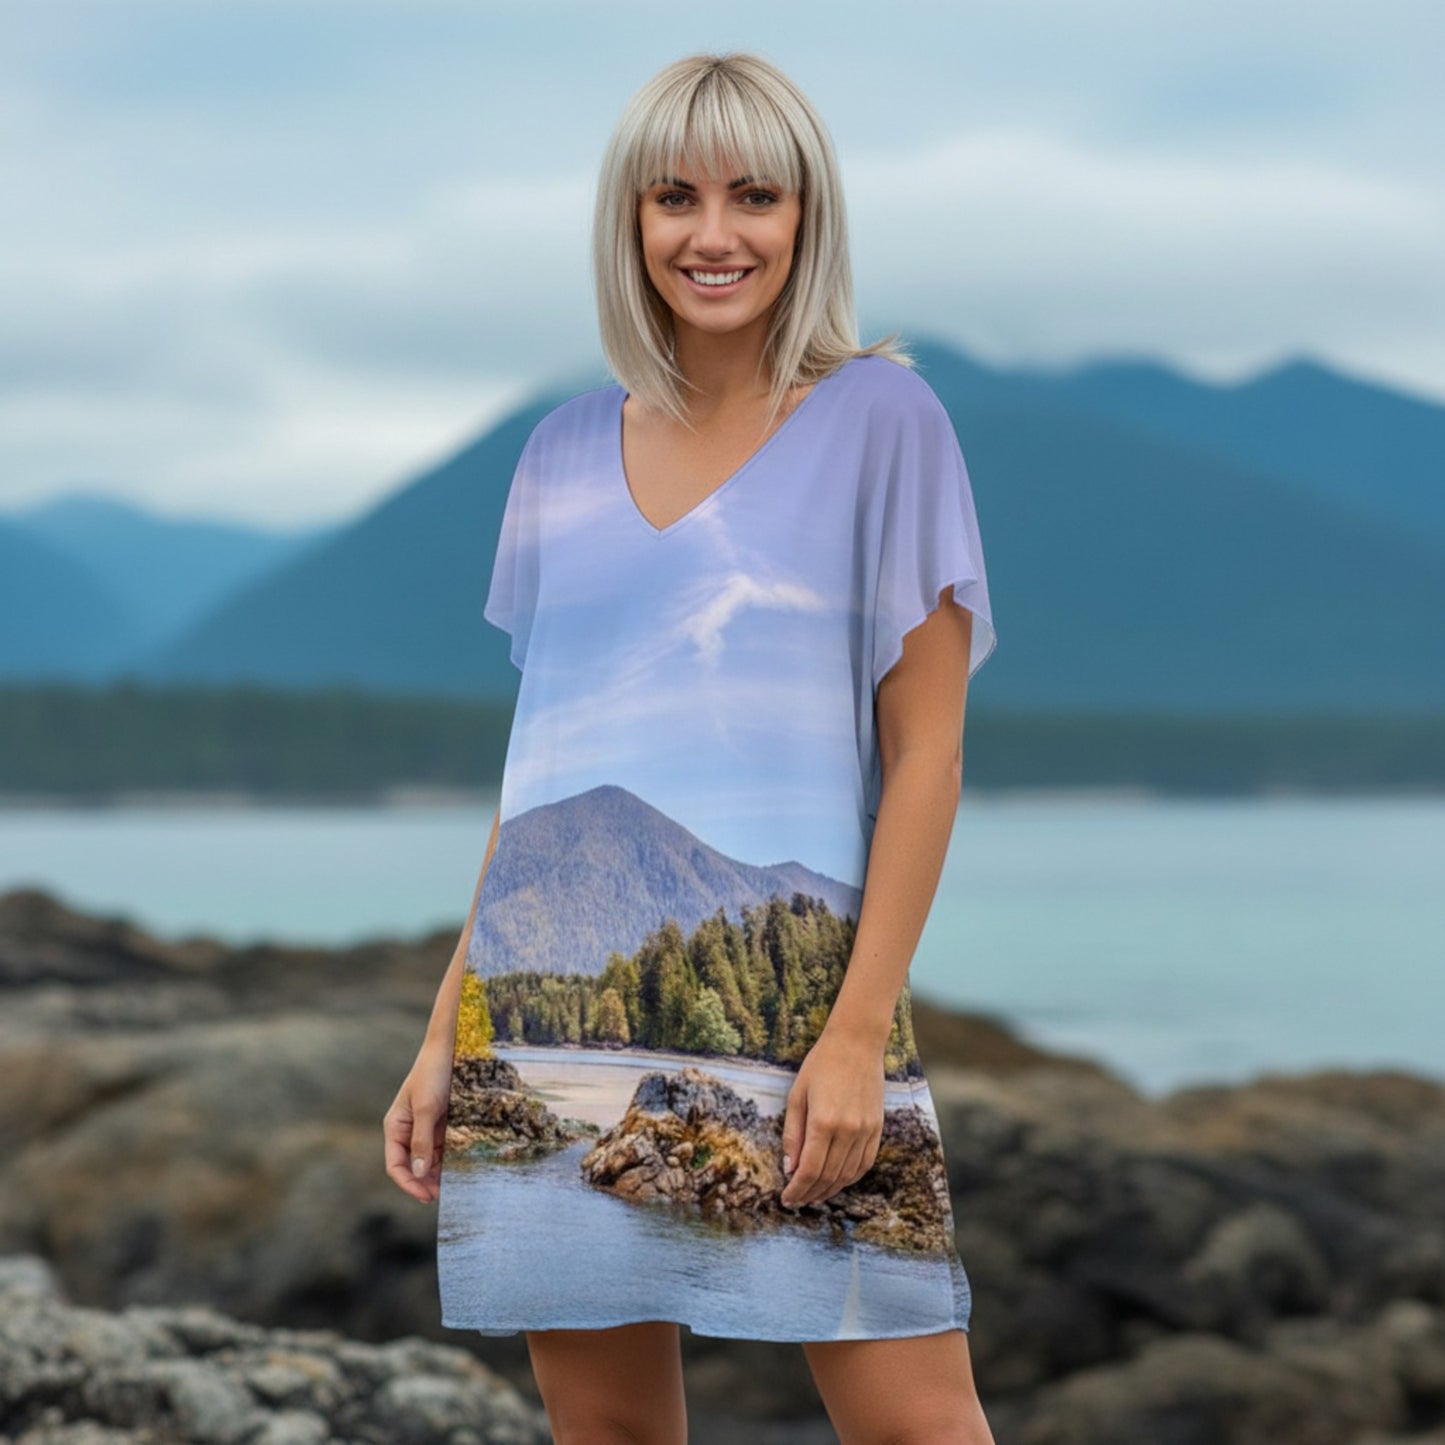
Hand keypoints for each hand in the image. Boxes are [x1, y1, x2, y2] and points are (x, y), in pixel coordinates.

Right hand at [384, 1037, 452, 1202]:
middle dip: (426, 1182)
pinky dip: (451, 1159)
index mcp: (396, 1126)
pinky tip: (461, 1167)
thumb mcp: (426, 1107)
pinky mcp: (443, 1124)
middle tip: (444, 1196)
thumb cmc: (433, 1073)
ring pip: (430, 1160)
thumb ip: (422, 1139)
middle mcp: (408, 1130)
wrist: (452, 1048)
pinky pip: (445, 1148)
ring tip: (455, 1184)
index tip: (427, 1197)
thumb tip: (419, 1172)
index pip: (396, 1165)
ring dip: (440, 1173)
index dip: (409, 1183)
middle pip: (414, 1166)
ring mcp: (426, 1128)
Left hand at [779, 1024, 884, 1208]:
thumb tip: (789, 1168)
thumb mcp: (797, 1096)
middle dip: (810, 1194)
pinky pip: (864, 1164)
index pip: (809, 1170)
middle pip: (828, 1177)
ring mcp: (865, 1131)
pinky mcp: (877, 1129)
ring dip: (829, 1190)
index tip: (786, 1199)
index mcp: (822, 1122)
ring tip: (814, 1196)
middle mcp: (847, 1130)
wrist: (857, 1043)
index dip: (797, 1190)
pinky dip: (850, 1178)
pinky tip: (837, 1181)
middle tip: (797, 1201)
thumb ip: (792, 1134)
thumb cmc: (821, 1065)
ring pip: (847, 1175)